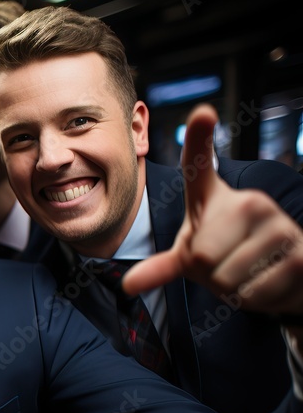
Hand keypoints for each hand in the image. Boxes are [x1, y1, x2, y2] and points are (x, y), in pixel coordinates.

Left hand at [124, 104, 302, 315]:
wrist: (285, 277)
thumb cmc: (231, 258)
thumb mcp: (193, 258)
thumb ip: (162, 267)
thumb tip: (127, 285)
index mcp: (216, 198)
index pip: (200, 166)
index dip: (201, 137)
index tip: (203, 112)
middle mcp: (249, 202)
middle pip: (199, 254)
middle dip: (207, 276)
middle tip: (226, 266)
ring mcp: (278, 224)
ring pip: (227, 277)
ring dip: (231, 289)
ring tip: (248, 274)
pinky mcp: (299, 252)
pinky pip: (254, 291)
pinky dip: (254, 299)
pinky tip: (269, 283)